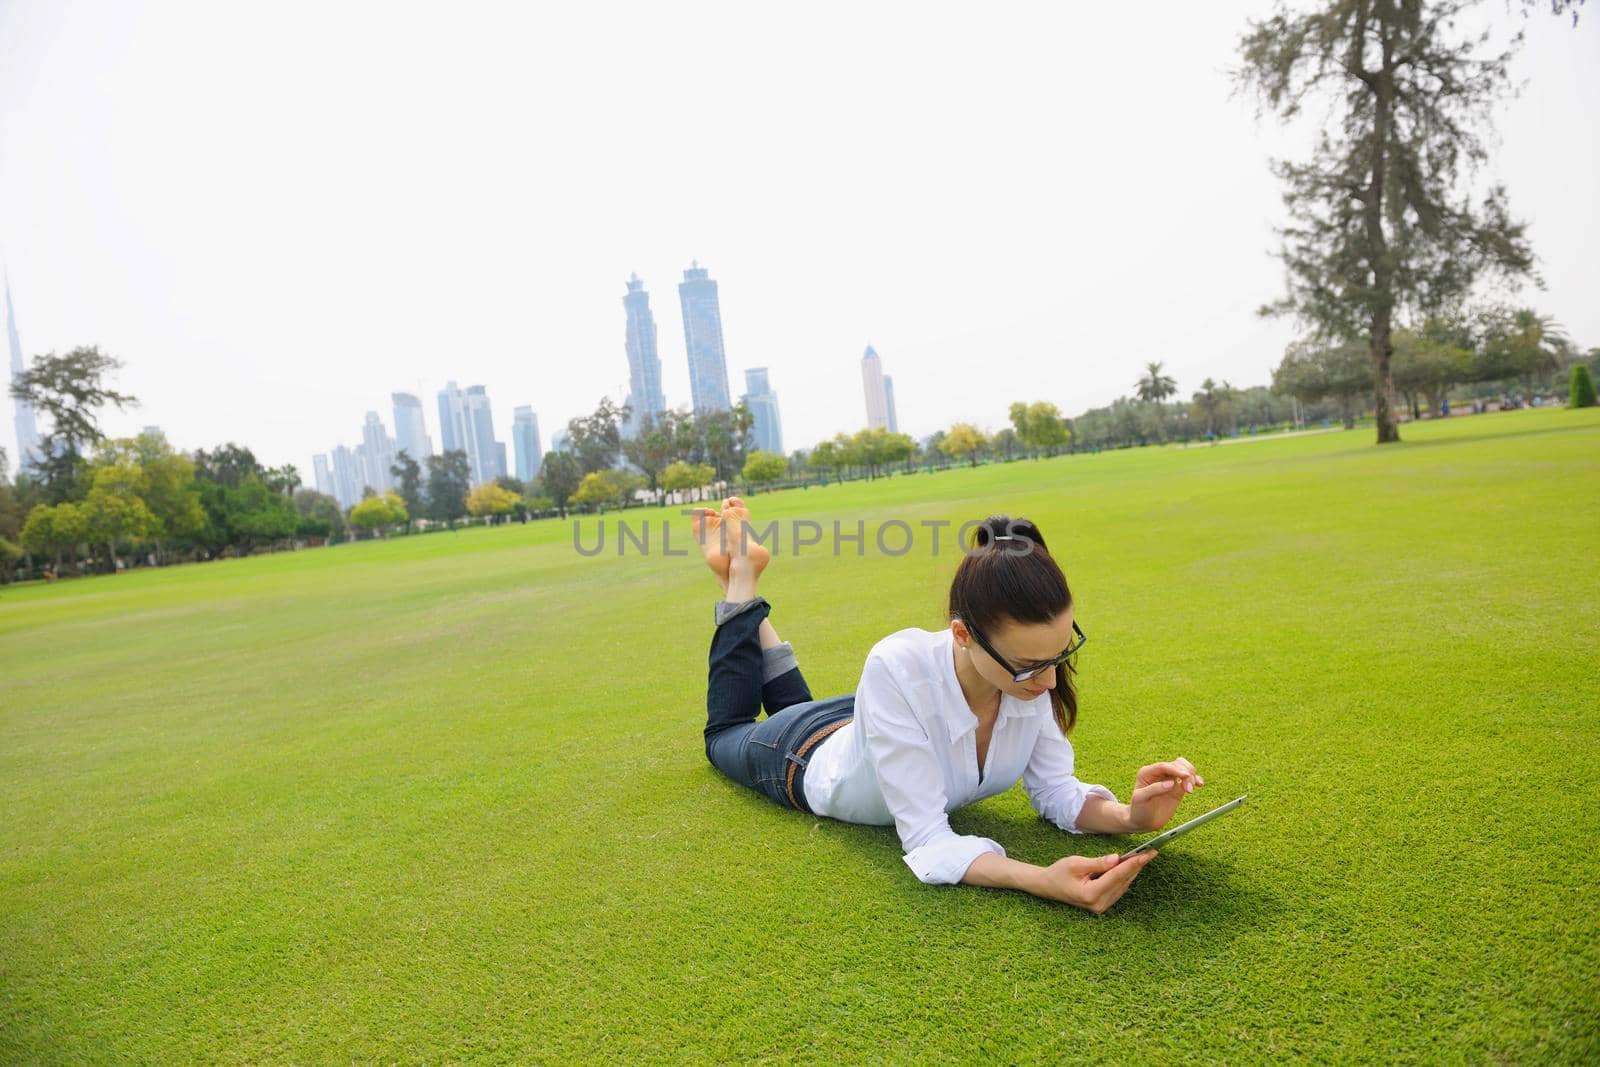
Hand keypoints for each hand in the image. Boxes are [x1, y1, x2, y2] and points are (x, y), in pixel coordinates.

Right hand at [1034, 852, 1157, 913]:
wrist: (1048, 886)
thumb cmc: (1059, 872)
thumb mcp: (1076, 863)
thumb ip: (1098, 862)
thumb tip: (1117, 859)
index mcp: (1091, 894)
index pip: (1117, 876)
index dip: (1133, 864)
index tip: (1146, 854)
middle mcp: (1098, 904)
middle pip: (1123, 882)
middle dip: (1137, 866)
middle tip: (1150, 852)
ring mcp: (1101, 906)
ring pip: (1123, 886)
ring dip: (1132, 871)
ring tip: (1143, 857)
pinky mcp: (1102, 904)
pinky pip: (1118, 889)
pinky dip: (1125, 877)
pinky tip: (1131, 866)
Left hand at [1127, 757, 1203, 831]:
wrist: (1143, 822)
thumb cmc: (1138, 809)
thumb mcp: (1141, 799)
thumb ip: (1154, 789)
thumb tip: (1171, 783)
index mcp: (1147, 772)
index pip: (1164, 766)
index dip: (1175, 769)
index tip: (1185, 776)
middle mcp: (1159, 773)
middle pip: (1177, 764)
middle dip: (1186, 773)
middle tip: (1188, 789)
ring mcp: (1170, 780)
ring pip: (1185, 769)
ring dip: (1192, 776)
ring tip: (1191, 790)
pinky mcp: (1178, 788)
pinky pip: (1189, 780)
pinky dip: (1196, 779)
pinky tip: (1200, 784)